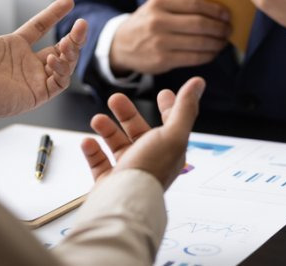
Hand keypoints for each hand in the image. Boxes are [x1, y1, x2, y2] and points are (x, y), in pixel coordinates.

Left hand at [0, 0, 87, 117]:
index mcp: (14, 46)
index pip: (41, 27)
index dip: (55, 14)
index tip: (68, 2)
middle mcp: (27, 63)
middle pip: (60, 48)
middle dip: (75, 37)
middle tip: (82, 25)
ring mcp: (34, 79)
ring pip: (65, 65)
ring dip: (70, 52)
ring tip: (67, 43)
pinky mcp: (37, 95)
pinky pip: (60, 83)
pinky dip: (62, 70)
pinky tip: (52, 59)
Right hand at [80, 77, 204, 189]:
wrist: (125, 202)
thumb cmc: (150, 168)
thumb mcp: (173, 133)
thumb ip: (184, 107)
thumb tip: (198, 83)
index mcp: (169, 151)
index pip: (171, 124)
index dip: (169, 107)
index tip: (163, 94)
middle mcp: (151, 161)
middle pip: (139, 132)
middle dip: (127, 114)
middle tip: (115, 99)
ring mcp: (130, 173)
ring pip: (118, 146)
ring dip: (108, 130)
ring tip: (97, 119)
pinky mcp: (110, 184)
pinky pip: (100, 164)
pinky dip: (93, 152)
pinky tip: (88, 141)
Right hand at [110, 0, 230, 74]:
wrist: (121, 45)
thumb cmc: (146, 23)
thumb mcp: (155, 8)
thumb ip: (179, 7)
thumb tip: (215, 11)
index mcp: (159, 4)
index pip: (195, 5)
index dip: (215, 10)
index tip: (227, 15)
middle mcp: (158, 22)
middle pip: (200, 24)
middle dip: (219, 28)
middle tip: (228, 30)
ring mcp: (160, 42)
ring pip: (199, 42)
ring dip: (217, 43)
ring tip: (223, 42)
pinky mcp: (162, 60)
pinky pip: (193, 58)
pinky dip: (208, 56)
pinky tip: (213, 53)